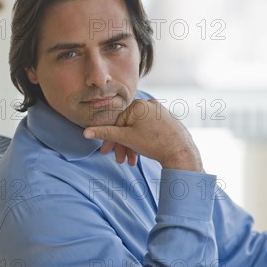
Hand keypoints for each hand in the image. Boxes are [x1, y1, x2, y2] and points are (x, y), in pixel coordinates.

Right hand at [83, 99, 202, 171]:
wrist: (182, 152)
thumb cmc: (154, 143)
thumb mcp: (126, 138)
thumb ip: (105, 133)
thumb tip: (85, 132)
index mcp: (138, 105)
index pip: (118, 122)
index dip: (111, 139)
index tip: (106, 152)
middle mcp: (150, 105)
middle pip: (128, 126)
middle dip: (122, 145)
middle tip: (119, 160)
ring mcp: (160, 112)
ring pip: (138, 130)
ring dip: (132, 146)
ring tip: (131, 161)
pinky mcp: (167, 120)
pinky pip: (148, 130)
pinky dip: (143, 141)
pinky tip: (141, 154)